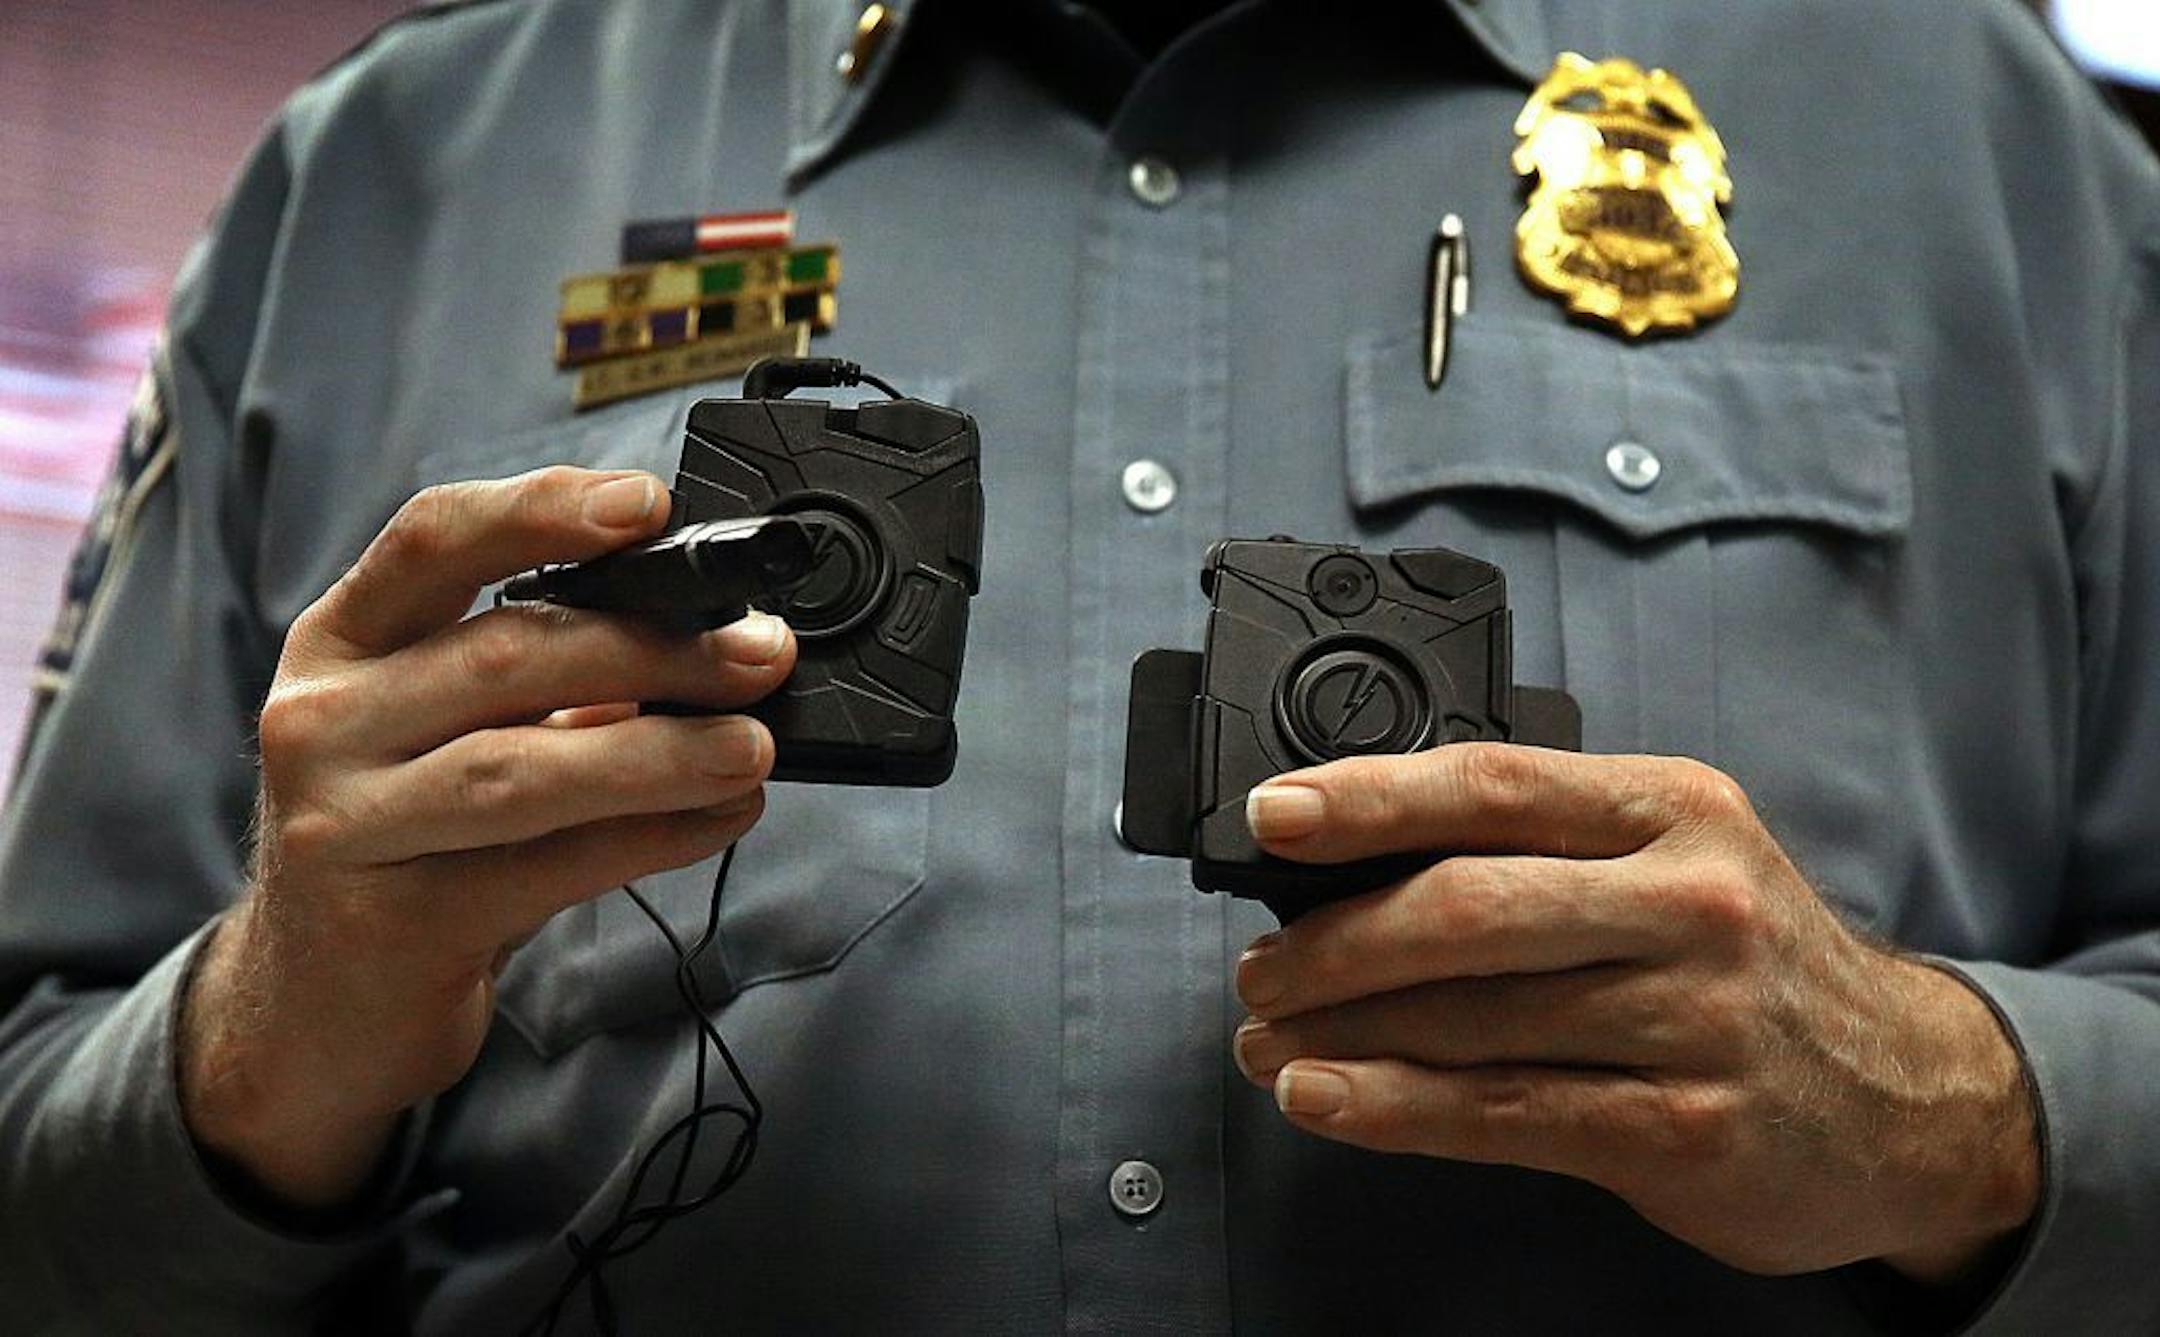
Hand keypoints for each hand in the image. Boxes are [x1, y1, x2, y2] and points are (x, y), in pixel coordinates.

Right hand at [180, 468, 795, 1208]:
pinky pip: (547, 868)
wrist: (318, 1007)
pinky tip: (720, 818)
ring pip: (522, 769)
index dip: (543, 510)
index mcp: (341, 641)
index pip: (434, 540)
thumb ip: (544, 669)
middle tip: (762, 654)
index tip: (649, 507)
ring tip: (753, 746)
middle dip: (654, 649)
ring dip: (661, 752)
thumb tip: (712, 631)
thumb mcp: (442, 727)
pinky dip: (652, 837)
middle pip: (504, 656)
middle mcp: (323, 721)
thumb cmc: (411, 839)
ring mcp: (346, 825)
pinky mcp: (393, 922)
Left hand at [1231, 744, 2038, 1281]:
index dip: (1368, 798)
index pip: (1494, 783)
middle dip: (1332, 943)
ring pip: (1473, 1018)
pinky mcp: (1688, 1126)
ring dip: (1341, 1033)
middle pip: (1468, 907)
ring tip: (1268, 1042)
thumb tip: (1354, 867)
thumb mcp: (1679, 865)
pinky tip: (1325, 1100)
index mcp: (1674, 810)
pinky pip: (1506, 1111)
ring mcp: (1696, 1018)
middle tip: (1258, 972)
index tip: (1272, 815)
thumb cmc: (1753, 969)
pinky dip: (1394, 1108)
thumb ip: (1546, 851)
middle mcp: (1692, 901)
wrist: (1918, 1101)